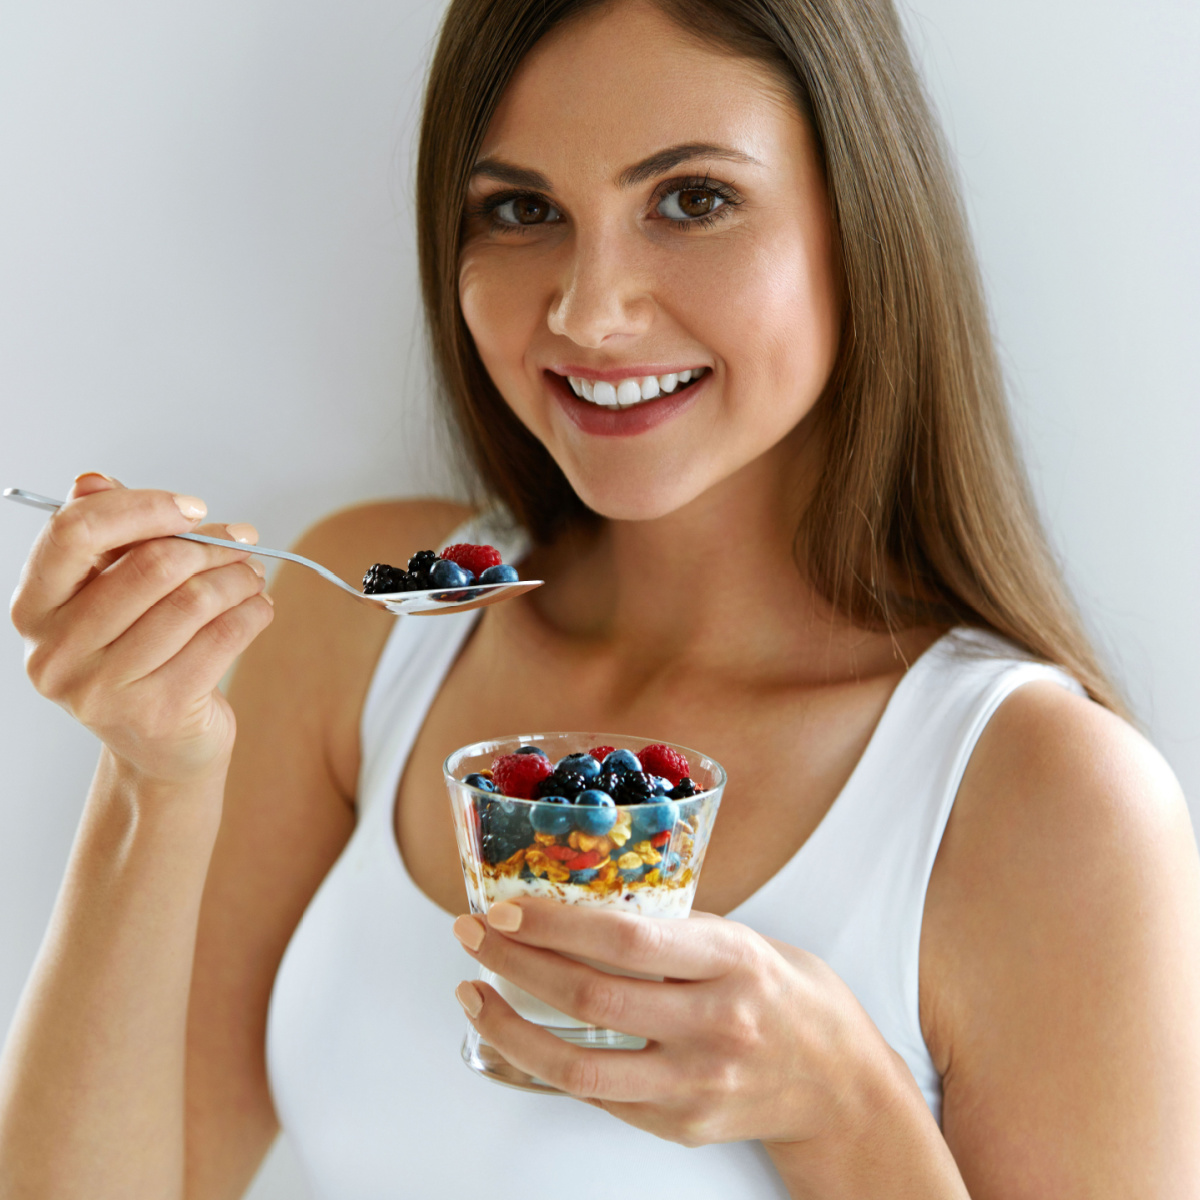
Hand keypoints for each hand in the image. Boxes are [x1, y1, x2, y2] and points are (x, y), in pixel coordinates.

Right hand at [9, 472, 273, 783]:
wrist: (162, 749)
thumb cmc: (138, 657)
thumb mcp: (109, 596)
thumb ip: (103, 538)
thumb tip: (92, 479)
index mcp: (33, 610)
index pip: (75, 533)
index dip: (142, 508)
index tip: (194, 508)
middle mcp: (56, 653)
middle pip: (152, 565)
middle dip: (211, 546)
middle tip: (244, 542)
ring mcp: (104, 689)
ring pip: (194, 600)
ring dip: (238, 577)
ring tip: (252, 575)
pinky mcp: (158, 712)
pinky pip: (223, 638)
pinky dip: (253, 612)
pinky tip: (258, 607)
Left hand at [452, 897, 894, 1149]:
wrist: (837, 1082)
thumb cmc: (781, 992)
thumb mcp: (738, 938)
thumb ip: (667, 929)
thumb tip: (576, 906)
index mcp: (730, 961)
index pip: (626, 939)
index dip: (554, 923)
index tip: (505, 907)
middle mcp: (714, 1025)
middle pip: (592, 998)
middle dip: (515, 962)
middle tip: (472, 934)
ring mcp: (696, 1085)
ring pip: (579, 1066)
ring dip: (510, 1026)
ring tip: (472, 993)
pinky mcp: (680, 1127)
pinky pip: (596, 1097)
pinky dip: (546, 1064)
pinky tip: (518, 1035)